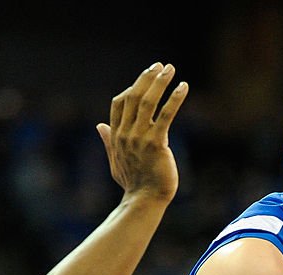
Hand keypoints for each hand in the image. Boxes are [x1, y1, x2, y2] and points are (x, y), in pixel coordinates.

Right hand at [97, 62, 187, 202]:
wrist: (144, 201)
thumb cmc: (133, 184)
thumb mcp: (116, 161)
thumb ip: (108, 141)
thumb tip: (99, 125)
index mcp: (117, 136)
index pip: (119, 103)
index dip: (131, 88)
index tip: (146, 78)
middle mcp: (126, 134)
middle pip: (133, 97)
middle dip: (146, 78)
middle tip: (160, 65)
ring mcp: (140, 138)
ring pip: (148, 102)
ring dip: (159, 82)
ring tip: (170, 68)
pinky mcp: (156, 144)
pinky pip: (165, 115)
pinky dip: (175, 99)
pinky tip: (183, 87)